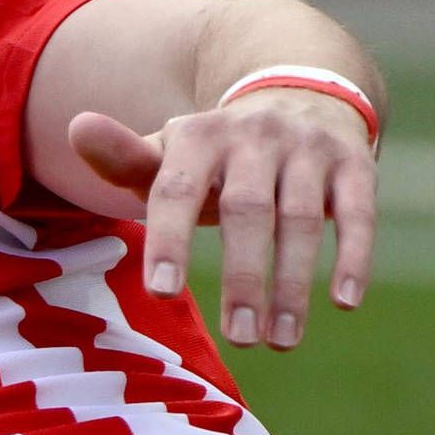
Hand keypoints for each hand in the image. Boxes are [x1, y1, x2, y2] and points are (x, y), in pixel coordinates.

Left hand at [69, 92, 376, 350]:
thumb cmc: (219, 156)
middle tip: (239, 340)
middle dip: (243, 277)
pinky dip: (354, 257)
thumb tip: (76, 129)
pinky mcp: (353, 162)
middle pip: (247, 210)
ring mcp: (307, 147)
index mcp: (198, 136)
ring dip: (293, 283)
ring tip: (280, 341)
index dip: (169, 239)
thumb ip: (126, 160)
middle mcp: (255, 135)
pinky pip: (358, 212)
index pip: (176, 189)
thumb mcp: (171, 155)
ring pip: (303, 218)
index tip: (162, 292)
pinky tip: (344, 303)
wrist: (296, 93)